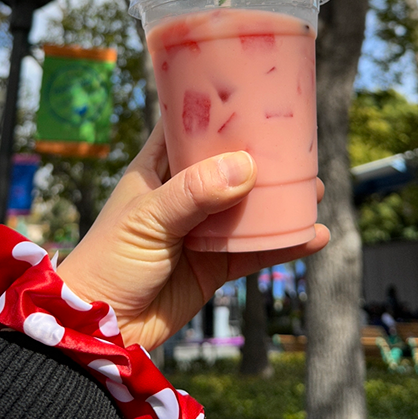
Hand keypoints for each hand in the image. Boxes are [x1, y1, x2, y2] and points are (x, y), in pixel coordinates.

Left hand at [57, 121, 328, 349]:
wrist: (102, 329)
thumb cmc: (110, 260)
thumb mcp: (149, 219)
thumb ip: (195, 193)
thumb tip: (247, 166)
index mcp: (158, 168)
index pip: (186, 124)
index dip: (214, 106)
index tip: (250, 89)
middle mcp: (183, 192)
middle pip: (228, 162)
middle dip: (262, 152)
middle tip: (299, 143)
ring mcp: (201, 228)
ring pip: (248, 205)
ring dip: (280, 197)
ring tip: (315, 188)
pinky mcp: (215, 264)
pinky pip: (256, 248)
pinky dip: (283, 243)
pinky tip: (312, 236)